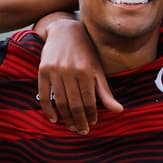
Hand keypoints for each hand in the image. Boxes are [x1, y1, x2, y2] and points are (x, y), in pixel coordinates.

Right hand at [38, 19, 122, 134]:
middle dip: (79, 121)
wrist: (65, 31)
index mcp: (86, 71)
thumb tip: (119, 111)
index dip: (91, 115)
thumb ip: (105, 92)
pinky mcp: (43, 70)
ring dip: (65, 118)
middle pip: (74, 104)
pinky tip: (54, 118)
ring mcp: (55, 70)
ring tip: (71, 127)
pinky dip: (48, 109)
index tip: (92, 124)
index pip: (89, 101)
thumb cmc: (86, 52)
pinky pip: (44, 95)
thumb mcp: (98, 70)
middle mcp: (70, 71)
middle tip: (82, 131)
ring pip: (60, 101)